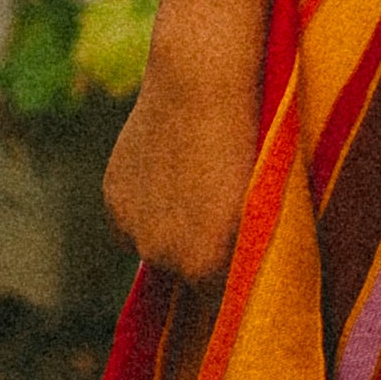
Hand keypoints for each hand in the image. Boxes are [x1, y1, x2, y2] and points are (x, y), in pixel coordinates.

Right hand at [101, 34, 260, 285]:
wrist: (203, 80)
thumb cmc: (256, 136)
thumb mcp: (267, 201)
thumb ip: (252, 247)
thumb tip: (251, 275)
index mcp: (209, 266)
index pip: (225, 299)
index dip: (237, 275)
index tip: (248, 256)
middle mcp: (165, 257)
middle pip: (188, 275)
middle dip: (205, 253)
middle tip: (224, 209)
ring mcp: (134, 229)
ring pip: (158, 246)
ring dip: (173, 230)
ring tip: (197, 182)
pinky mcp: (113, 200)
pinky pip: (134, 220)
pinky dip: (149, 205)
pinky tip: (172, 169)